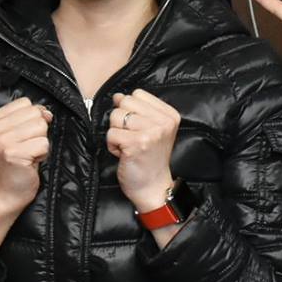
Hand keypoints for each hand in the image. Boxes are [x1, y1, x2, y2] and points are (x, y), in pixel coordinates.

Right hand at [0, 97, 52, 213]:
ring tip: (28, 154)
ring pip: (41, 127)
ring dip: (40, 143)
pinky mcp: (13, 154)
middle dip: (37, 132)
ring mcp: (1, 142)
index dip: (31, 119)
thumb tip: (46, 112)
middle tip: (26, 147)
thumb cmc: (16, 161)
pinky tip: (30, 162)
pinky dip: (42, 154)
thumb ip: (30, 117)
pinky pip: (43, 144)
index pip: (25, 103)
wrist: (8, 190)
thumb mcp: (18, 133)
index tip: (22, 137)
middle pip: (34, 114)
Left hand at [107, 89, 179, 212]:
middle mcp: (163, 122)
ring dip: (116, 134)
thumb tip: (117, 96)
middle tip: (132, 139)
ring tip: (128, 146)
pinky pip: (111, 133)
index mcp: (170, 115)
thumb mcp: (152, 129)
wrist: (152, 187)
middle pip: (125, 102)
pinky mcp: (136, 144)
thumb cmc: (149, 159)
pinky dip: (112, 145)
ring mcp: (151, 133)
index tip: (139, 129)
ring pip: (116, 117)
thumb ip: (137, 110)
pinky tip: (124, 154)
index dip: (131, 111)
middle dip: (121, 121)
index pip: (138, 94)